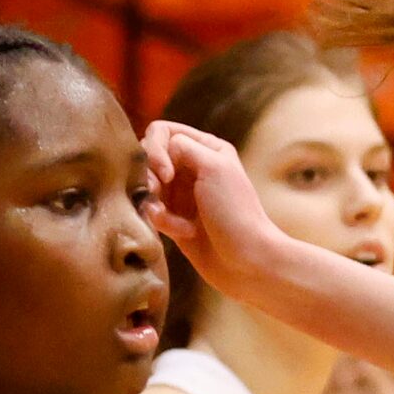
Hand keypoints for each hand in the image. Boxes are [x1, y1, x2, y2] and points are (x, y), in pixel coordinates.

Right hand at [145, 123, 291, 301]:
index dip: (156, 149)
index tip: (166, 174)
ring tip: (171, 219)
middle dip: (150, 177)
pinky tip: (182, 232)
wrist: (248, 261)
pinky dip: (161, 220)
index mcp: (206, 148)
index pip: (162, 132)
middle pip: (149, 158)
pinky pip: (152, 211)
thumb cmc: (235, 212)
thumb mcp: (213, 167)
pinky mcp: (175, 220)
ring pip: (146, 186)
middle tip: (159, 193)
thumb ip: (181, 147)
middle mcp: (193, 167)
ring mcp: (183, 195)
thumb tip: (154, 146)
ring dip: (155, 202)